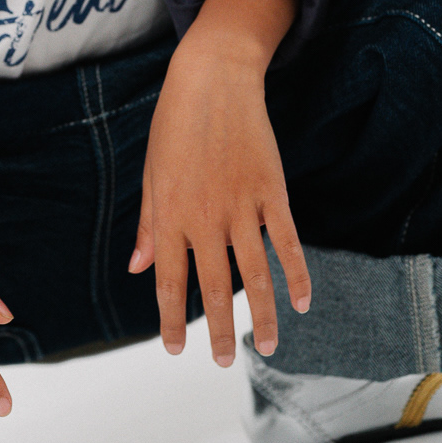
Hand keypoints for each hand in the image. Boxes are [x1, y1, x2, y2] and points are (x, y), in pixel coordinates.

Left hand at [128, 0, 310, 364]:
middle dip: (220, 331)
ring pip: (256, 274)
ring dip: (261, 316)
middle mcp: (205, 216)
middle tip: (224, 363)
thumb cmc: (175, 125)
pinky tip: (303, 303)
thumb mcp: (152, 172)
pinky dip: (298, 275)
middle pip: (213, 287)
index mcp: (170, 214)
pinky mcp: (272, 191)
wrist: (213, 79)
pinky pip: (287, 242)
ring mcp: (242, 205)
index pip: (170, 281)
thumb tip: (139, 267)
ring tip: (266, 347)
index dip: (172, 319)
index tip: (175, 350)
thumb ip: (151, 224)